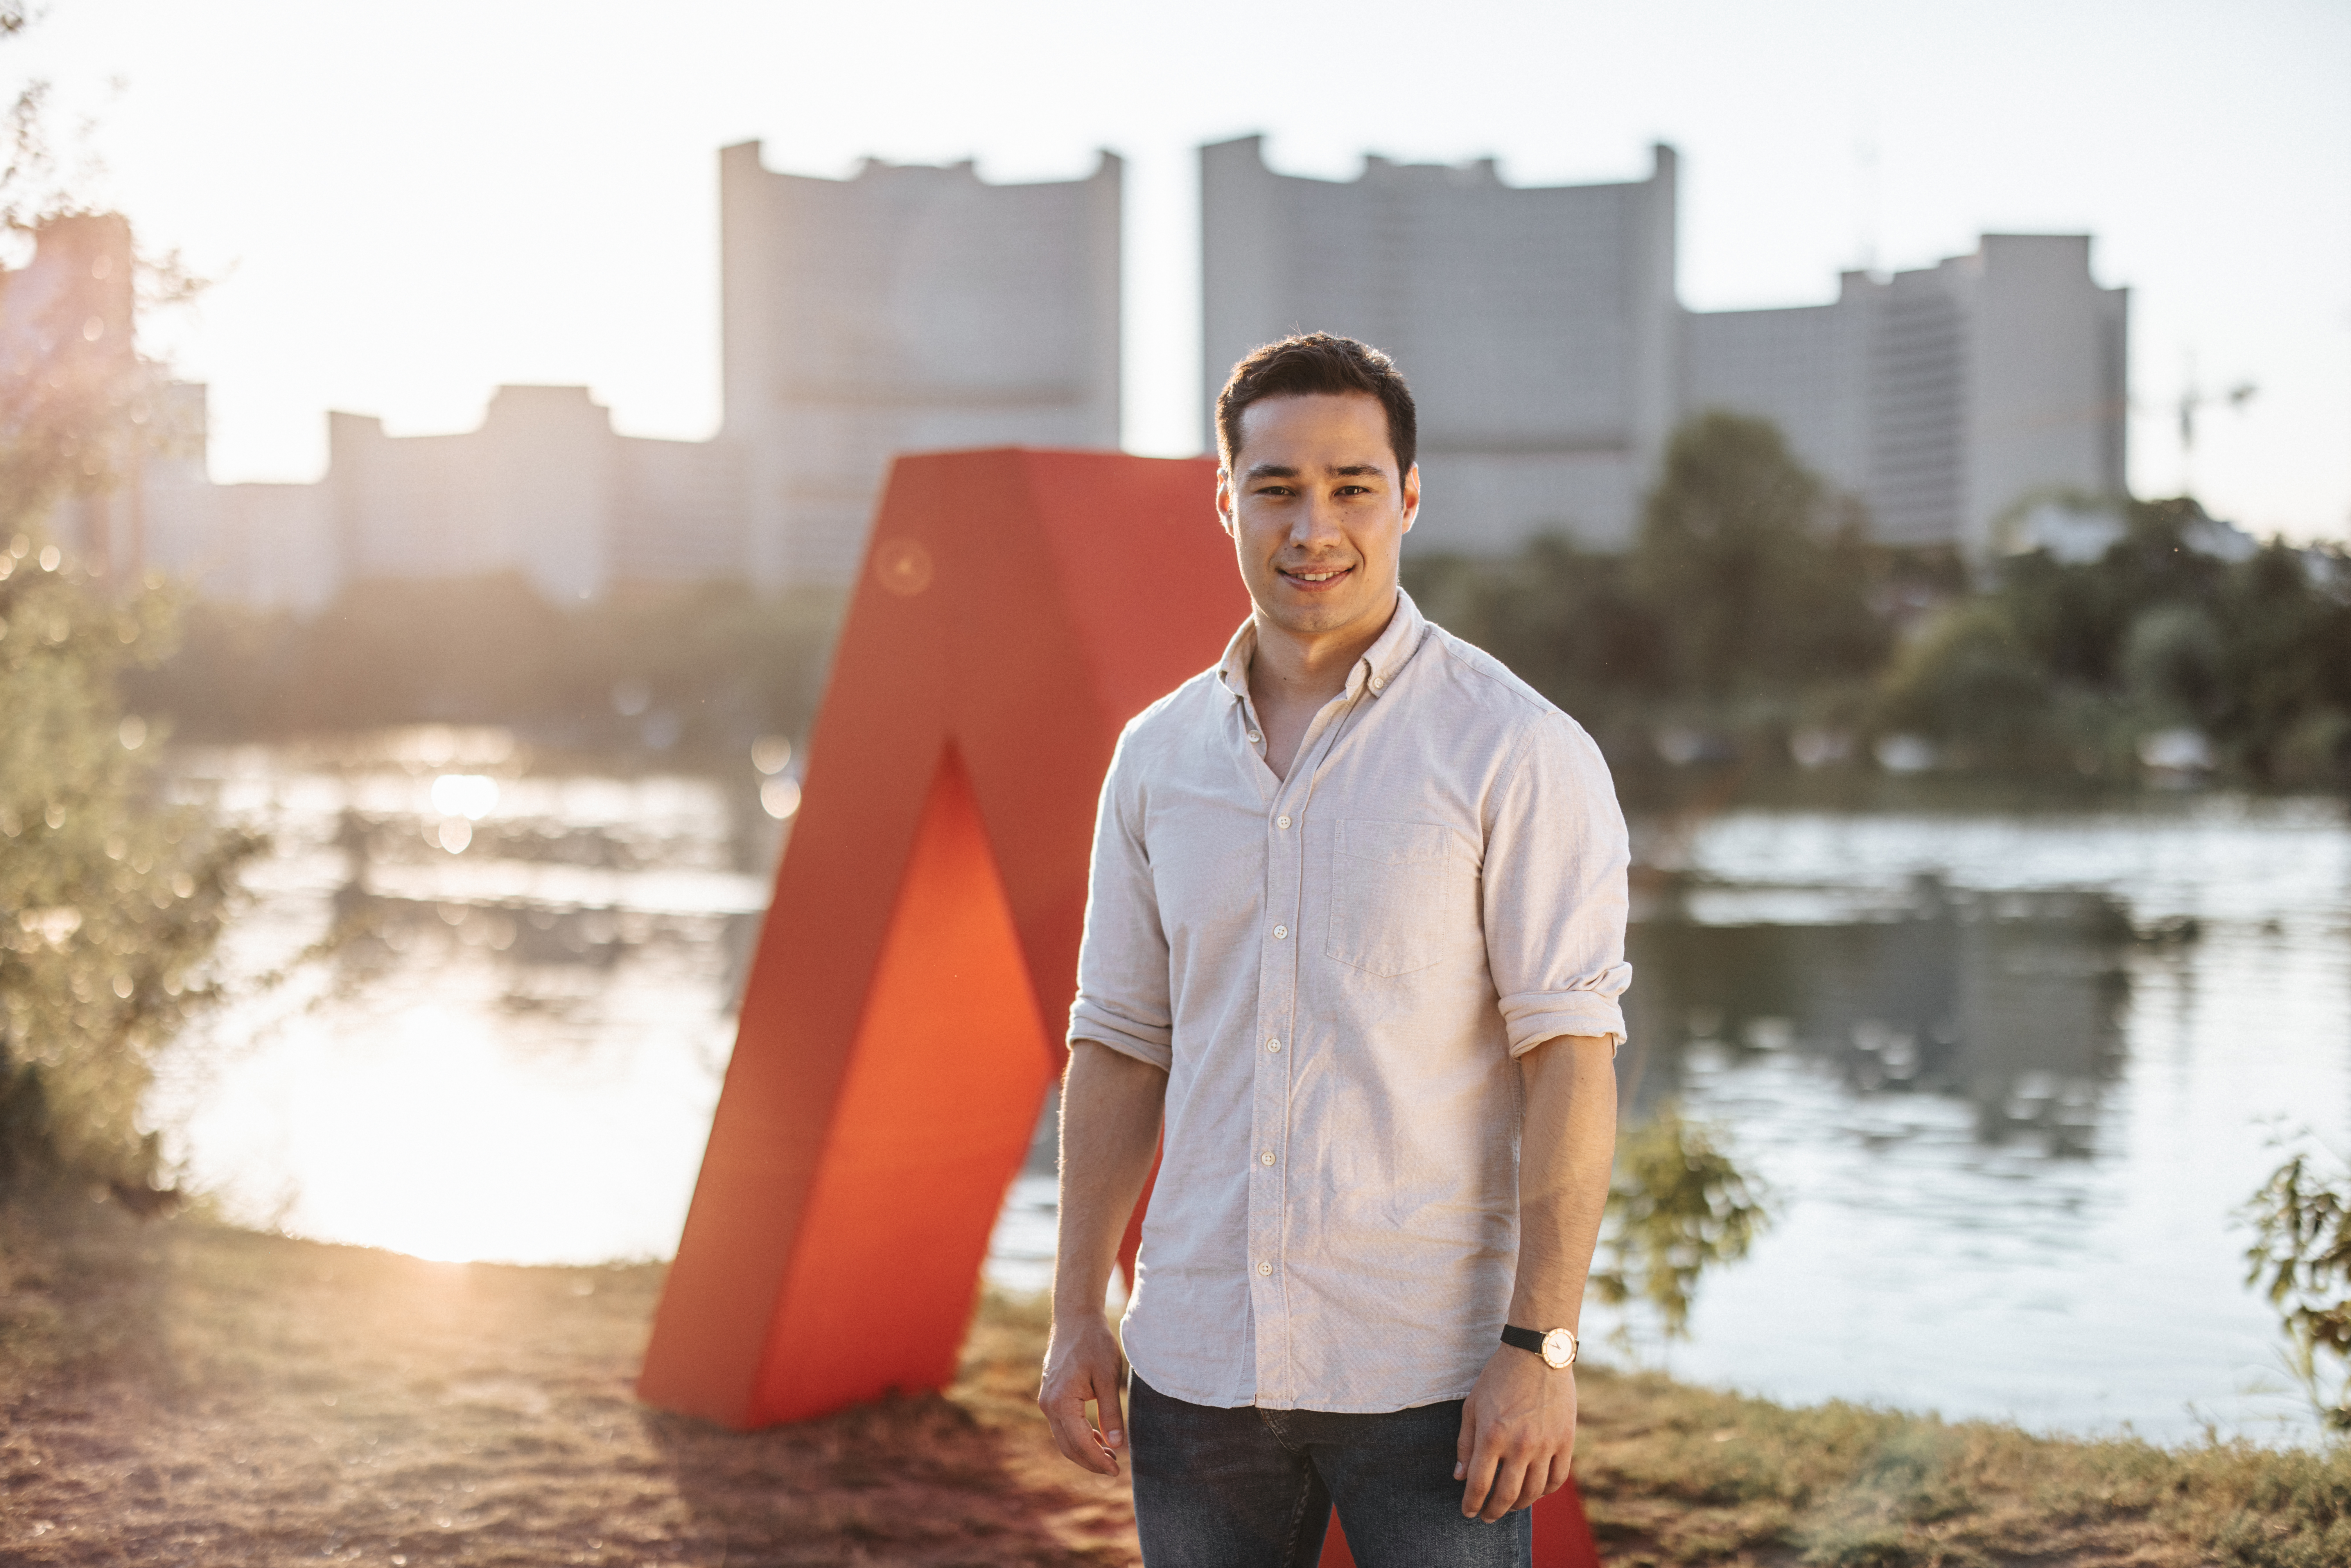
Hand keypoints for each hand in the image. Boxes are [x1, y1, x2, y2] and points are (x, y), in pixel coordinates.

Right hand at [1038, 1311, 1128, 1475]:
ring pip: (1064, 1438)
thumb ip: (1111, 1412)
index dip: (1098, 1460)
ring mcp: (1046, 1400)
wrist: (1074, 1318)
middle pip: (1068, 1447)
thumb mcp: (1108, 1377)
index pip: (1080, 1443)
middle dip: (1091, 1462)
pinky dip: (1079, 1436)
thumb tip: (1117, 1445)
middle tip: (1114, 1469)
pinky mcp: (1050, 1396)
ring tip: (1110, 1455)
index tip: (1117, 1470)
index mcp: (1061, 1402)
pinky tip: (1097, 1437)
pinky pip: (1063, 1425)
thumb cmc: (1094, 1343)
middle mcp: (1048, 1405)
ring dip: (1085, 1451)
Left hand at [1454, 1345, 1576, 1520]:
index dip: (1471, 1504)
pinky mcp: (1565, 1441)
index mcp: (1492, 1435)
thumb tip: (1459, 1477)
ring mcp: (1546, 1445)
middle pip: (1506, 1495)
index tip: (1468, 1512)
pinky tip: (1535, 1491)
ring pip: (1533, 1492)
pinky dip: (1545, 1491)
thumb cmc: (1499, 1378)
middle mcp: (1520, 1445)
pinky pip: (1557, 1479)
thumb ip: (1465, 1443)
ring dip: (1519, 1505)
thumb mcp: (1473, 1406)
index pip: (1479, 1484)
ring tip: (1509, 1505)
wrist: (1537, 1353)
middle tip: (1487, 1516)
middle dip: (1493, 1512)